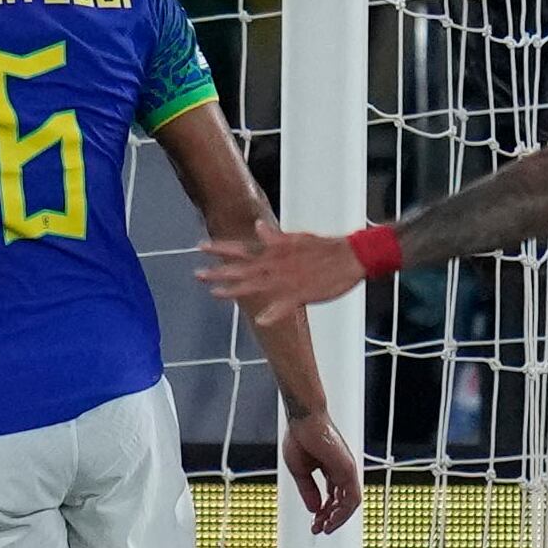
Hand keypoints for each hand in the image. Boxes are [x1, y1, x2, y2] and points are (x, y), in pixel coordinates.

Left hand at [198, 227, 366, 324]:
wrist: (350, 256)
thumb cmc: (325, 247)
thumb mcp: (296, 239)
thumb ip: (274, 237)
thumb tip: (257, 227)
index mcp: (273, 252)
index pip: (240, 248)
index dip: (220, 248)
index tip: (200, 246)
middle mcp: (274, 264)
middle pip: (240, 268)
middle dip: (218, 271)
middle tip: (197, 274)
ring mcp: (285, 280)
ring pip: (254, 286)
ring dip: (234, 289)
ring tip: (215, 293)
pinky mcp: (300, 294)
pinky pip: (283, 307)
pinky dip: (272, 313)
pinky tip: (260, 320)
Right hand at [282, 410, 362, 533]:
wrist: (304, 420)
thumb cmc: (300, 437)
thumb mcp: (300, 471)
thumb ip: (308, 490)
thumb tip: (313, 509)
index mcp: (333, 470)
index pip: (334, 497)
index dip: (324, 512)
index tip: (315, 523)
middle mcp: (343, 472)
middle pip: (344, 502)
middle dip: (332, 518)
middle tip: (320, 529)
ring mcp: (347, 470)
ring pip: (350, 502)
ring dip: (339, 518)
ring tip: (326, 528)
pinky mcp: (348, 469)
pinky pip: (351, 496)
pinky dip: (343, 510)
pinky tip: (330, 518)